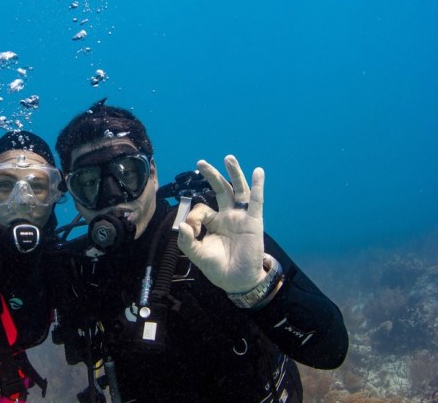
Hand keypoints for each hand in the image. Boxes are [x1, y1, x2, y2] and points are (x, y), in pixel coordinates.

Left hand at [176, 155, 265, 292]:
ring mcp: (241, 217)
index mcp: (213, 222)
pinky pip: (256, 202)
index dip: (193, 216)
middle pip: (220, 190)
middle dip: (211, 175)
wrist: (237, 281)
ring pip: (237, 190)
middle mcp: (227, 216)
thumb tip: (180, 223)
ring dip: (233, 173)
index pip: (201, 209)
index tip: (190, 230)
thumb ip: (186, 241)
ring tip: (228, 158)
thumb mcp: (197, 254)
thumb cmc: (218, 267)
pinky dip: (258, 186)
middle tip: (200, 162)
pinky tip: (258, 172)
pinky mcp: (253, 222)